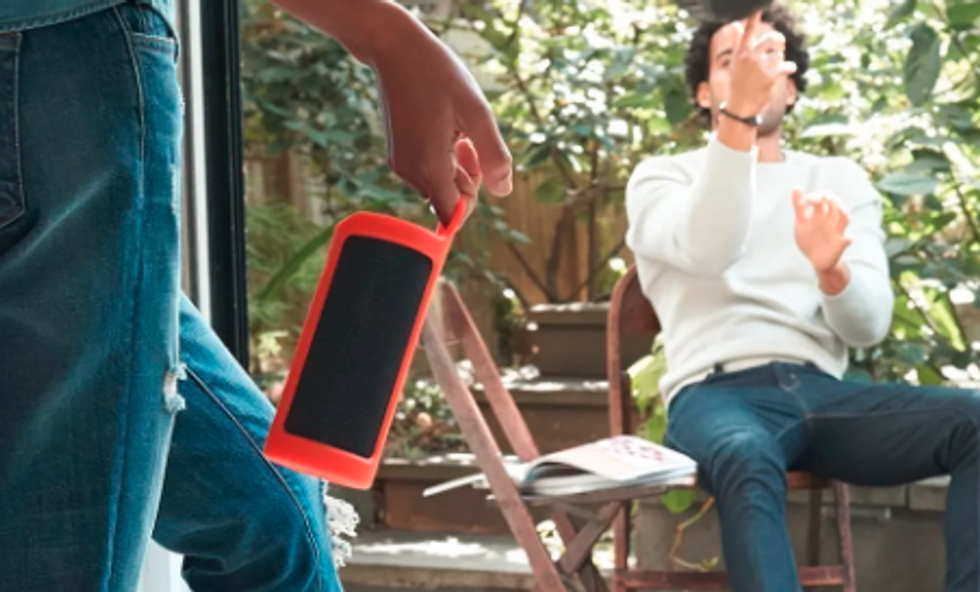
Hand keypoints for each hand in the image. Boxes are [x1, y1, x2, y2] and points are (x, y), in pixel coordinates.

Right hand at [273, 0, 512, 225]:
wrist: (395, 48)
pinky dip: (443, 155)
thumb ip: (494, 157)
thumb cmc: (439, 76)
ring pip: (439, 183)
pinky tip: (444, 126)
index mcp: (428, 166)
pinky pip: (427, 169)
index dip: (473, 198)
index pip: (452, 215)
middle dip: (469, 176)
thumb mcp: (477, 113)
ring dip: (457, 163)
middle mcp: (409, 172)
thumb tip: (503, 191)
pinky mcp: (398, 153)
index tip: (480, 162)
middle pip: (448, 199)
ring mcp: (401, 163)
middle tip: (471, 136)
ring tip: (458, 128)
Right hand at [725, 11, 797, 117]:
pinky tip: (789, 69)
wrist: (740, 108)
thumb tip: (736, 25)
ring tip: (774, 69)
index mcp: (740, 54)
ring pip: (778, 54)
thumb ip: (738, 42)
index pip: (748, 32)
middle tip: (780, 43)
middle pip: (770, 40)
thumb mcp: (735, 63)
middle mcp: (749, 58)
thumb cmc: (737, 83)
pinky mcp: (771, 77)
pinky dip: (789, 68)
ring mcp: (760, 67)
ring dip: (779, 61)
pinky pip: (787, 66)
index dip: (754, 18)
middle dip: (778, 41)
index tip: (759, 8)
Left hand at [792, 188, 851, 272]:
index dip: (816, 196)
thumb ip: (798, 206)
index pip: (823, 198)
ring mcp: (838, 230)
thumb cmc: (808, 239)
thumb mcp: (800, 223)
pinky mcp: (841, 243)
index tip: (805, 201)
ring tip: (840, 210)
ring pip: (845, 217)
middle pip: (836, 203)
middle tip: (822, 199)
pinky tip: (847, 238)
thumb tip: (796, 187)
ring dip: (843, 213)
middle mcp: (831, 219)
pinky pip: (848, 239)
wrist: (815, 260)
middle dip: (831, 199)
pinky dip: (848, 238)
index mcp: (821, 213)